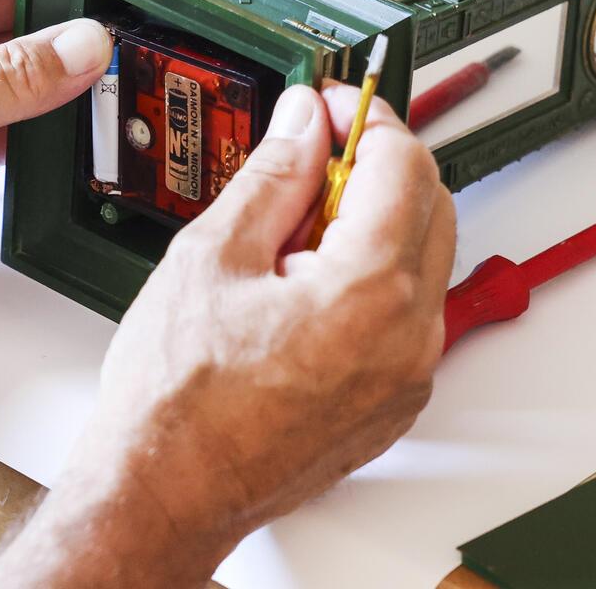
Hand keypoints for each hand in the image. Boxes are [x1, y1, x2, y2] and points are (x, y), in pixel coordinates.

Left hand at [0, 0, 112, 322]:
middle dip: (71, 23)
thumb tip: (81, 44)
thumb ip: (7, 77)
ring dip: (64, 82)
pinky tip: (67, 145)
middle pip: (24, 1)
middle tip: (116, 51)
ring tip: (104, 99)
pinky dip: (47, 131)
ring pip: (27, 64)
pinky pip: (18, 119)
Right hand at [0, 83, 453, 585]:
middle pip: (430, 206)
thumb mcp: (210, 255)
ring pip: (421, 260)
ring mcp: (406, 376)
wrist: (165, 491)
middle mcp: (408, 336)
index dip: (364, 118)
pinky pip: (404, 315)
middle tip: (310, 153)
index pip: (404, 163)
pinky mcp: (391, 402)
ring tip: (289, 229)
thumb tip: (303, 123)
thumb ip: (272, 175)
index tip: (329, 104)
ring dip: (372, 222)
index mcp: (369, 291)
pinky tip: (300, 282)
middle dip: (375, 165)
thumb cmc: (175, 400)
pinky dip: (369, 279)